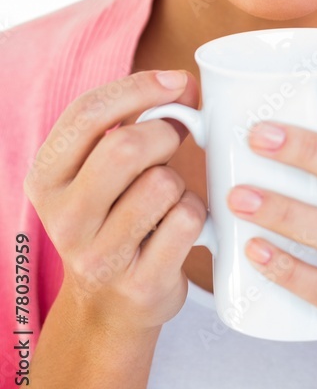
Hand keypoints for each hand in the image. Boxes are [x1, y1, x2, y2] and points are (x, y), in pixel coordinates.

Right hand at [23, 70, 206, 335]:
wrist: (109, 306)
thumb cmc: (114, 216)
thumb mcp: (98, 171)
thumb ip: (128, 123)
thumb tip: (182, 86)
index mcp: (47, 178)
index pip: (88, 113)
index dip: (140, 88)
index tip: (177, 82)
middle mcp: (65, 218)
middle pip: (127, 147)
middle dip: (165, 133)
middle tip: (177, 140)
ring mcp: (100, 256)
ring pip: (162, 183)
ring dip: (180, 180)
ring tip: (168, 196)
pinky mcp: (140, 283)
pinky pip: (187, 219)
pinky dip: (197, 212)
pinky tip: (180, 225)